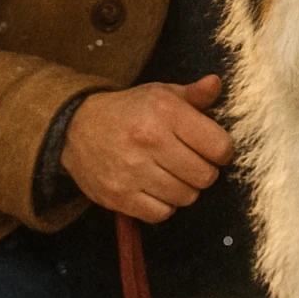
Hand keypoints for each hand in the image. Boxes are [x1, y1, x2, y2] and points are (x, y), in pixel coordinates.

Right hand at [61, 74, 234, 222]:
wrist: (77, 128)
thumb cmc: (130, 110)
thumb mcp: (162, 94)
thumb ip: (194, 94)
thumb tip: (215, 83)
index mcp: (165, 111)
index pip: (218, 146)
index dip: (222, 151)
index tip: (213, 149)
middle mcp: (149, 140)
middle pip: (205, 176)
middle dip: (205, 171)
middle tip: (192, 163)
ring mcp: (132, 170)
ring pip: (185, 197)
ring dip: (184, 189)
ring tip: (173, 174)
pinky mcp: (118, 196)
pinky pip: (161, 214)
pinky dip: (164, 206)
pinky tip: (156, 188)